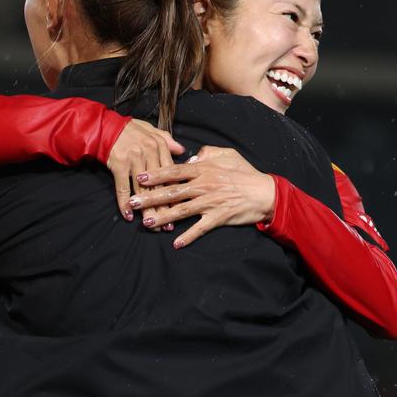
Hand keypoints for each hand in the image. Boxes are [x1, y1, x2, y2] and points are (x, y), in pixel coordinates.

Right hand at [106, 119, 183, 219]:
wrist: (106, 126)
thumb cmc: (129, 129)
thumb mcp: (152, 130)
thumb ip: (167, 141)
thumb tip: (182, 151)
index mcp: (158, 146)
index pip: (170, 173)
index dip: (175, 191)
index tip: (180, 206)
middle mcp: (148, 154)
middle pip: (158, 185)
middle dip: (163, 207)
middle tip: (168, 225)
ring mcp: (133, 160)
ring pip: (142, 189)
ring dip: (147, 209)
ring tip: (152, 224)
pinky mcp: (118, 165)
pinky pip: (122, 188)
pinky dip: (124, 203)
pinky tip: (128, 215)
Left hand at [127, 145, 276, 248]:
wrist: (264, 192)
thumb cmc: (245, 172)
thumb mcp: (227, 154)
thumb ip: (207, 152)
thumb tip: (191, 156)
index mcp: (203, 169)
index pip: (174, 171)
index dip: (156, 174)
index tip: (140, 178)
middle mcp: (203, 185)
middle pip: (172, 192)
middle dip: (150, 197)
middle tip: (133, 202)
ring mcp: (210, 202)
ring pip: (181, 210)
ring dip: (163, 217)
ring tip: (147, 222)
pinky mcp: (219, 218)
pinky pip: (200, 228)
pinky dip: (189, 236)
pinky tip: (176, 243)